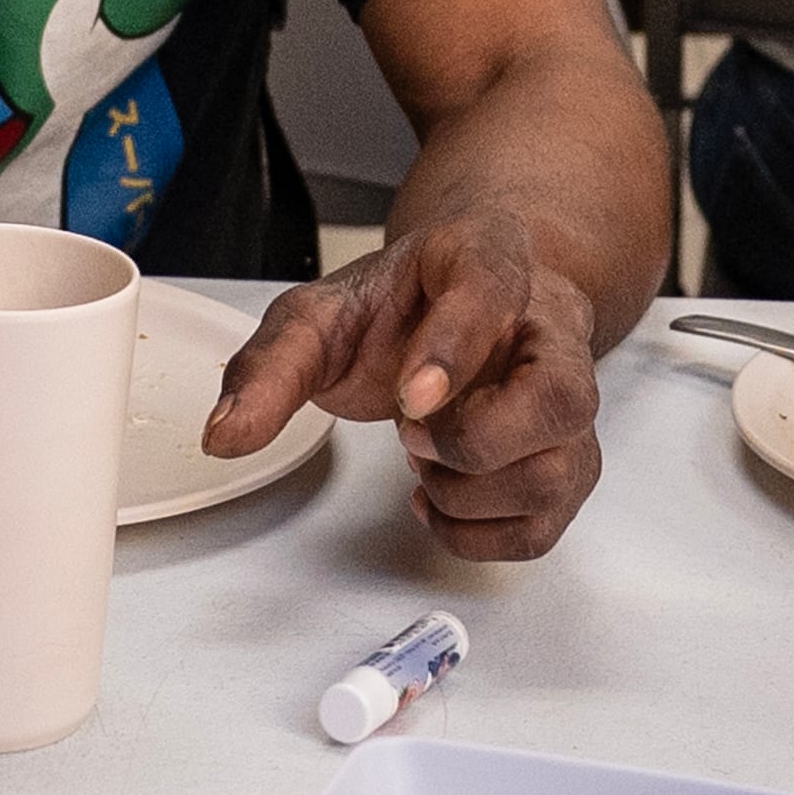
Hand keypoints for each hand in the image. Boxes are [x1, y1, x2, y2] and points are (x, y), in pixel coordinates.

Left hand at [203, 204, 604, 560]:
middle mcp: (545, 326)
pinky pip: (551, 518)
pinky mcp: (567, 453)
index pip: (494, 290)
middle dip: (476, 442)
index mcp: (486, 259)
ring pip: (564, 466)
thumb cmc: (397, 311)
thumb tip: (226, 432)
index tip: (409, 399)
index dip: (456, 347)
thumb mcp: (319, 318)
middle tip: (411, 435)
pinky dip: (484, 534)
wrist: (448, 310)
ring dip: (474, 493)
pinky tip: (438, 502)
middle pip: (562, 396)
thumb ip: (269, 367)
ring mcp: (567, 395)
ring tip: (422, 465)